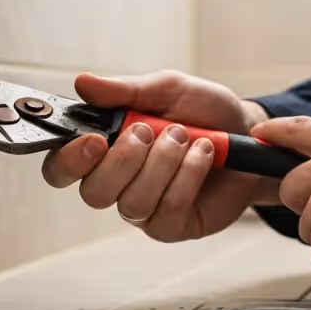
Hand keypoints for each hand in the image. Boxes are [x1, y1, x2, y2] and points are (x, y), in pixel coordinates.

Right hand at [40, 71, 278, 241]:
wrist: (248, 131)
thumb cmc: (203, 111)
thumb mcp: (166, 89)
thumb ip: (124, 90)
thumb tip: (83, 83)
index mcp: (105, 150)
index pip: (62, 169)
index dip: (70, 160)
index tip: (95, 139)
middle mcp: (119, 184)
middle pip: (93, 193)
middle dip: (124, 159)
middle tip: (150, 129)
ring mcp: (146, 209)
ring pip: (132, 203)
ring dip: (163, 163)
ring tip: (187, 137)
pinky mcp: (175, 225)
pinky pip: (168, 211)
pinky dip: (188, 176)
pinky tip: (204, 154)